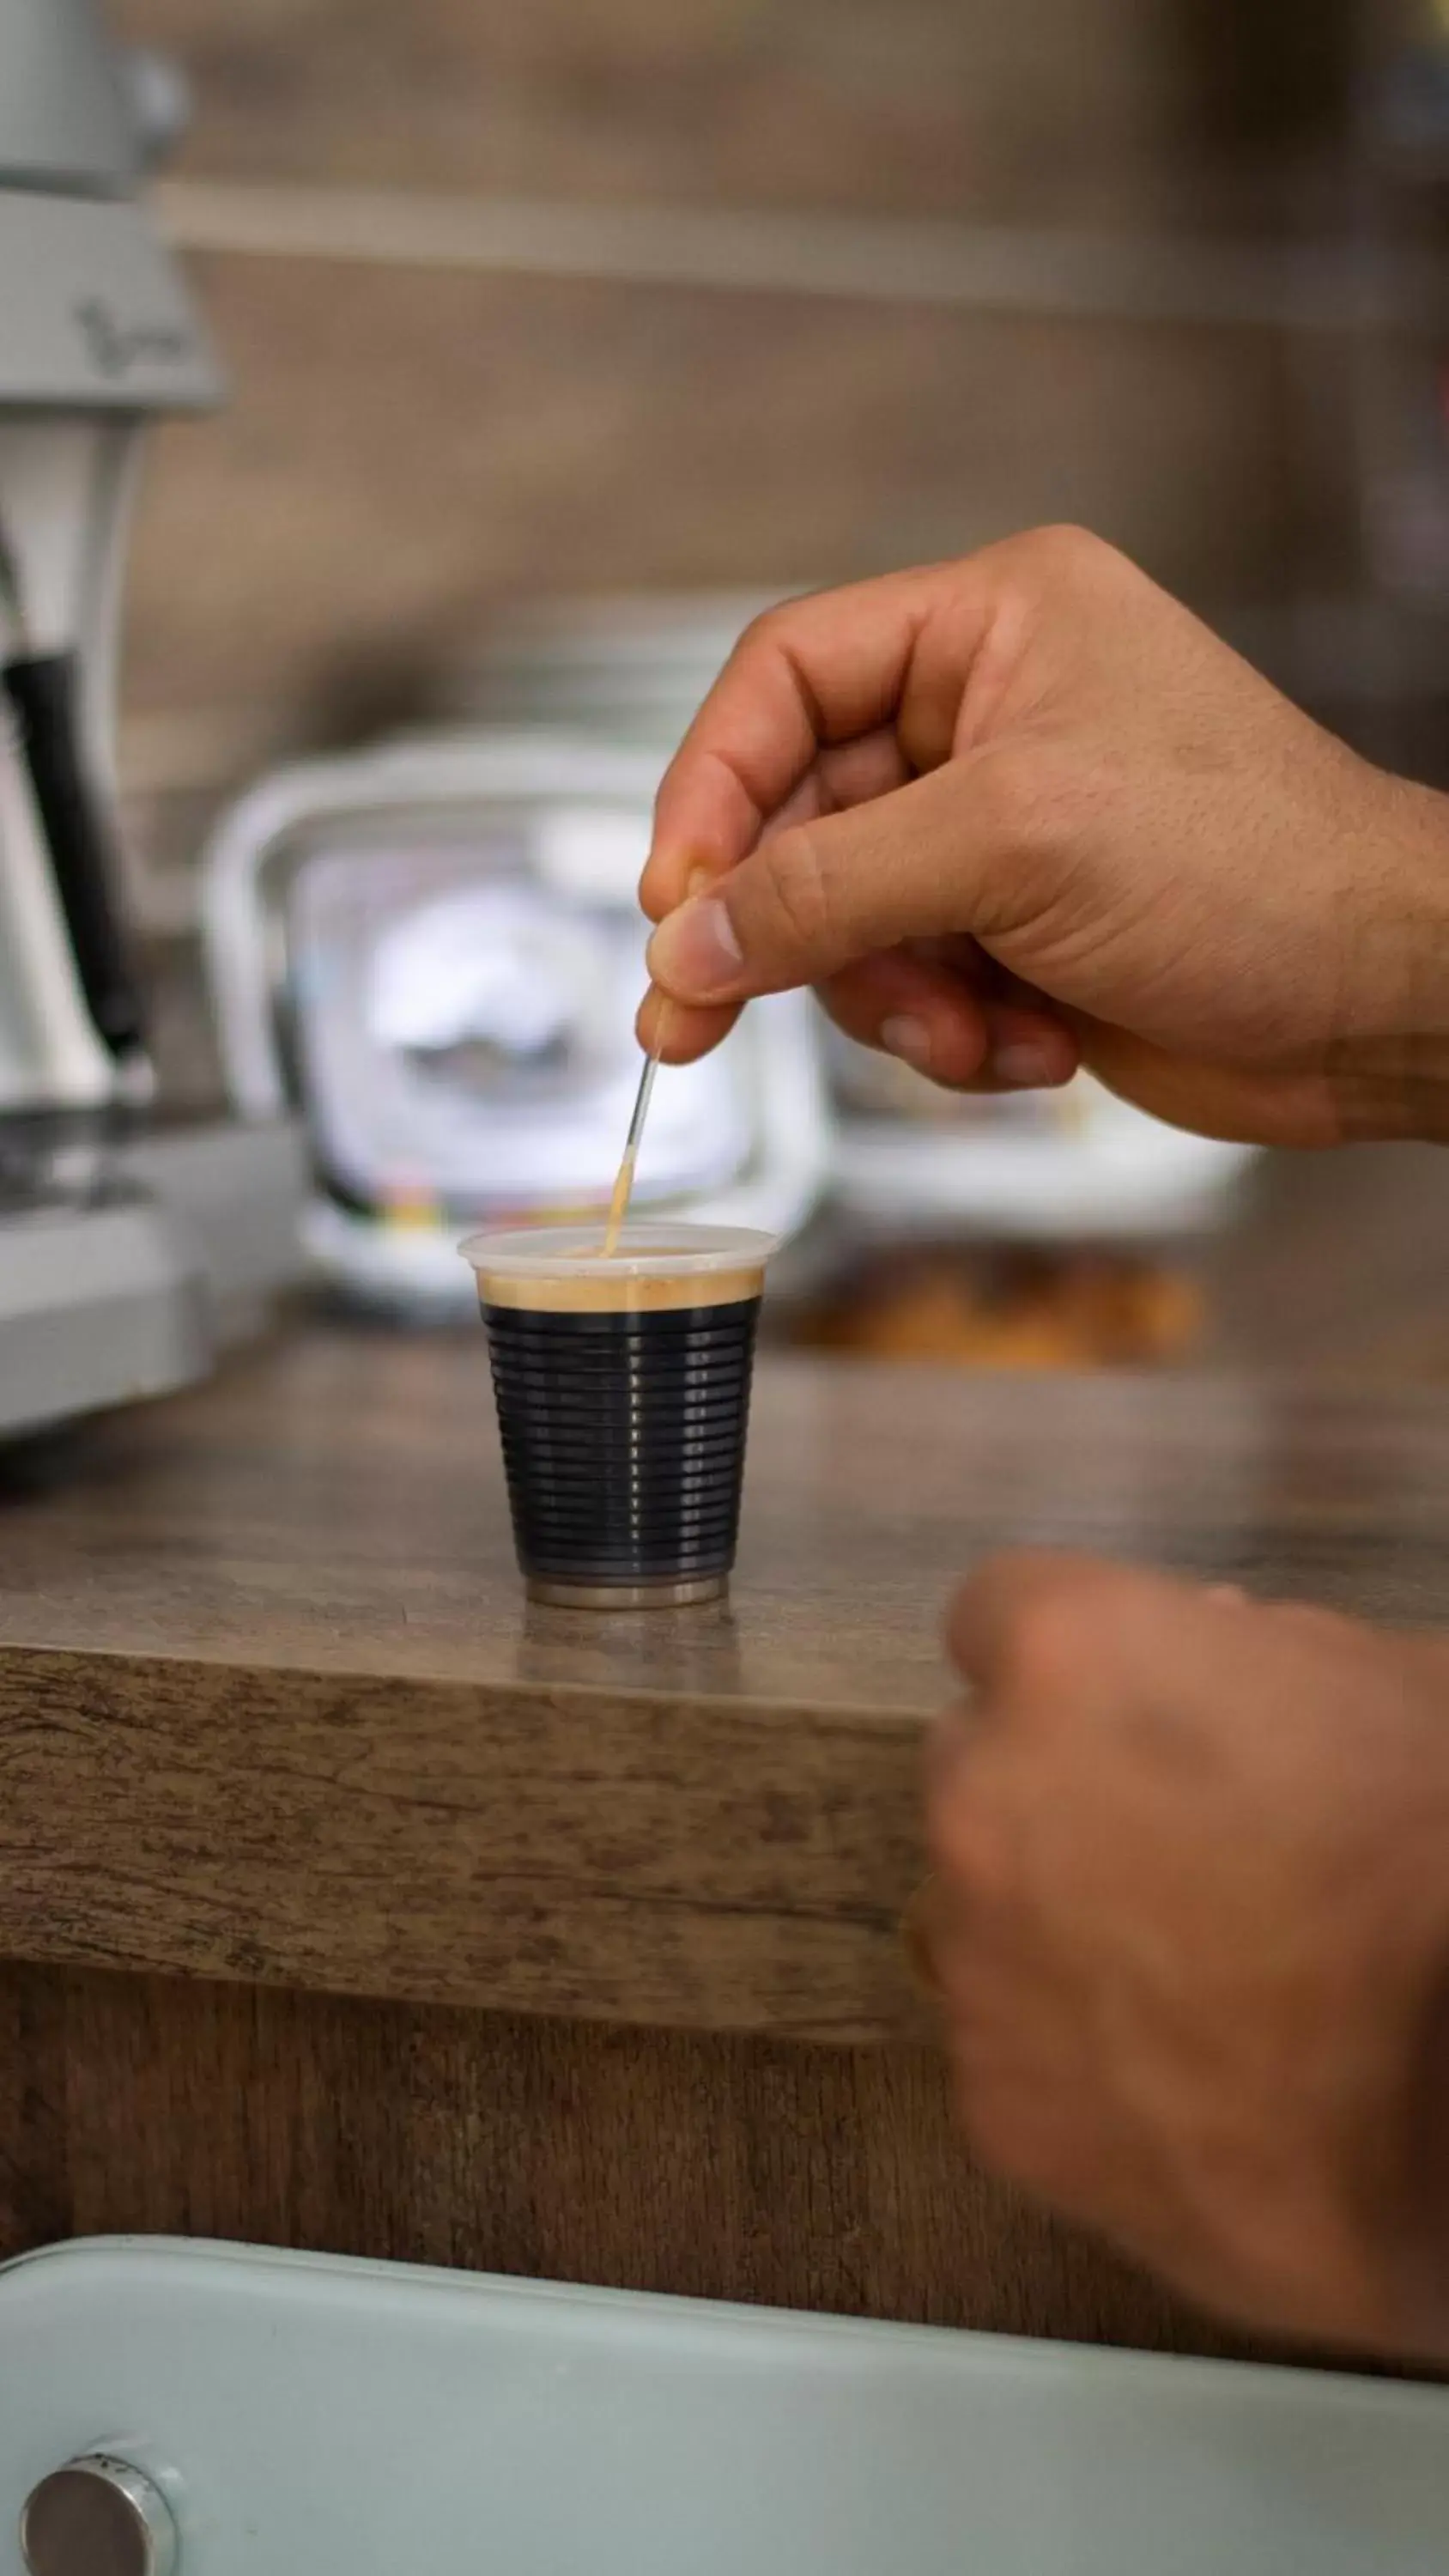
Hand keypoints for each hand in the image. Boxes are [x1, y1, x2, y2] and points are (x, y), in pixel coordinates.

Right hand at [640, 530, 1448, 1145]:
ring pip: (843, 918)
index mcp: (992, 623)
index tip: (675, 896)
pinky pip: (908, 985)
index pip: (786, 677)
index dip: (711, 785)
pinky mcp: (1019, 932)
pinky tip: (1028, 1052)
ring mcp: (1002, 831)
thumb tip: (687, 937)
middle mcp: (988, 714)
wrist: (1376, 1003)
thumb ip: (826, 889)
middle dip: (783, 927)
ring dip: (888, 998)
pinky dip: (947, 1036)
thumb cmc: (1253, 870)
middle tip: (697, 1018)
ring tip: (968, 1034)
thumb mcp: (1011, 848)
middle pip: (799, 814)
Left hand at [926, 1554, 1448, 2356]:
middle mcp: (980, 1798)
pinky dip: (1074, 2057)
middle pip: (973, 1764)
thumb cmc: (1434, 1846)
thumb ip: (1243, 1646)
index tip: (1130, 1704)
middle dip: (1049, 1788)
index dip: (1071, 1662)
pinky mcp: (995, 2107)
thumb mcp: (1370, 1673)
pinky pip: (1009, 2051)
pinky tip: (1186, 2075)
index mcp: (1067, 1656)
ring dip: (1050, 1923)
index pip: (995, 1615)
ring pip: (976, 1914)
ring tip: (1192, 1974)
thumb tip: (1200, 1646)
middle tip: (1175, 1843)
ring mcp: (975, 1961)